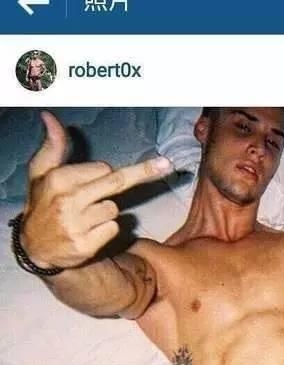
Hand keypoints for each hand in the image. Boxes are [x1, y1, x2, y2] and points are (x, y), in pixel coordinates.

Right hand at [22, 111, 172, 268]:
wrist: (35, 246)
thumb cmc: (42, 204)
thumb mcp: (40, 174)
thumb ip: (52, 146)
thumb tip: (50, 117)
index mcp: (60, 180)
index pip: (103, 169)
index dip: (104, 174)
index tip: (102, 178)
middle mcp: (68, 201)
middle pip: (117, 182)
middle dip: (145, 172)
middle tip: (168, 164)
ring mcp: (77, 225)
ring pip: (115, 210)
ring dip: (106, 213)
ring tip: (85, 218)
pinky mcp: (85, 246)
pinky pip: (114, 229)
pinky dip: (106, 231)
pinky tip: (88, 233)